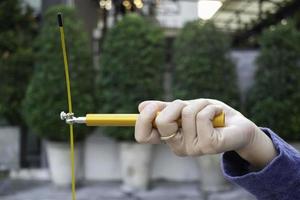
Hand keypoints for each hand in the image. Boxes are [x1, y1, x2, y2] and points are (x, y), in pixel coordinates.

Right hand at [135, 99, 276, 168]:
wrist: (237, 125)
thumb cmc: (210, 116)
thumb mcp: (185, 108)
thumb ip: (165, 108)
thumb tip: (141, 106)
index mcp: (169, 137)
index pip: (144, 136)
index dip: (143, 120)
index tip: (152, 106)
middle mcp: (178, 147)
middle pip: (162, 122)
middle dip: (175, 105)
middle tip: (187, 105)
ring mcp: (193, 149)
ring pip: (186, 114)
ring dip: (200, 104)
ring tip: (210, 111)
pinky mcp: (208, 146)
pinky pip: (203, 117)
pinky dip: (211, 108)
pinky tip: (218, 116)